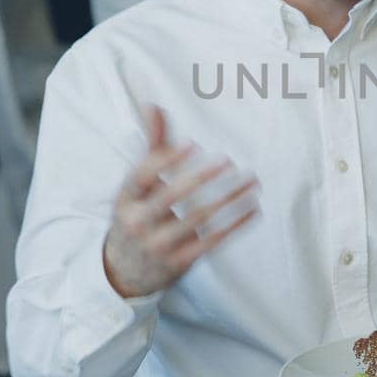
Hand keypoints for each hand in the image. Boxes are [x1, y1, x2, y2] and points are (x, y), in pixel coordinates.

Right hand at [102, 106, 258, 297]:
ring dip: (228, 200)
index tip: (192, 143)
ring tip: (252, 182)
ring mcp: (158, 245)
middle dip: (199, 178)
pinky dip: (235, 226)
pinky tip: (253, 209)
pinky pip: (211, 242)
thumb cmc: (138, 214)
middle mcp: (138, 222)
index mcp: (125, 199)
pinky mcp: (178, 262)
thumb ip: (153, 147)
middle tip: (227, 160)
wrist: (123, 271)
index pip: (141, 176)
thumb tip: (154, 105)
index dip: (165, 160)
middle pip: (168, 198)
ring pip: (197, 220)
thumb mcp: (137, 186)